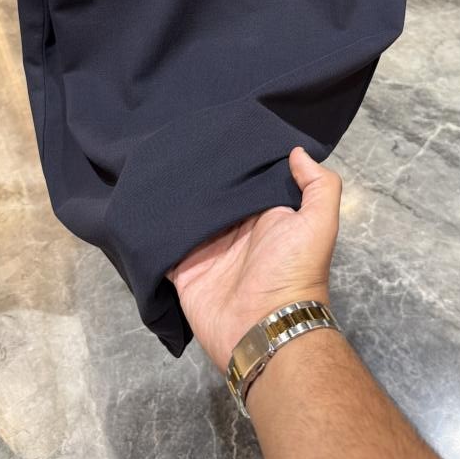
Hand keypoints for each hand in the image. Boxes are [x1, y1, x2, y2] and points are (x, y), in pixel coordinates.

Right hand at [165, 146, 341, 373]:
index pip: (248, 180)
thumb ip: (318, 185)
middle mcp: (235, 229)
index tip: (219, 130)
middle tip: (178, 140)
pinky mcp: (183, 269)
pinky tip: (140, 202)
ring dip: (174, 196)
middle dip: (200, 173)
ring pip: (186, 215)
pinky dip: (152, 229)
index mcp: (265, 215)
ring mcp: (207, 249)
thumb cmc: (293, 272)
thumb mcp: (319, 223)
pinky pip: (163, 245)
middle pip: (213, 195)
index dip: (238, 158)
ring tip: (154, 163)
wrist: (263, 329)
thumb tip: (297, 152)